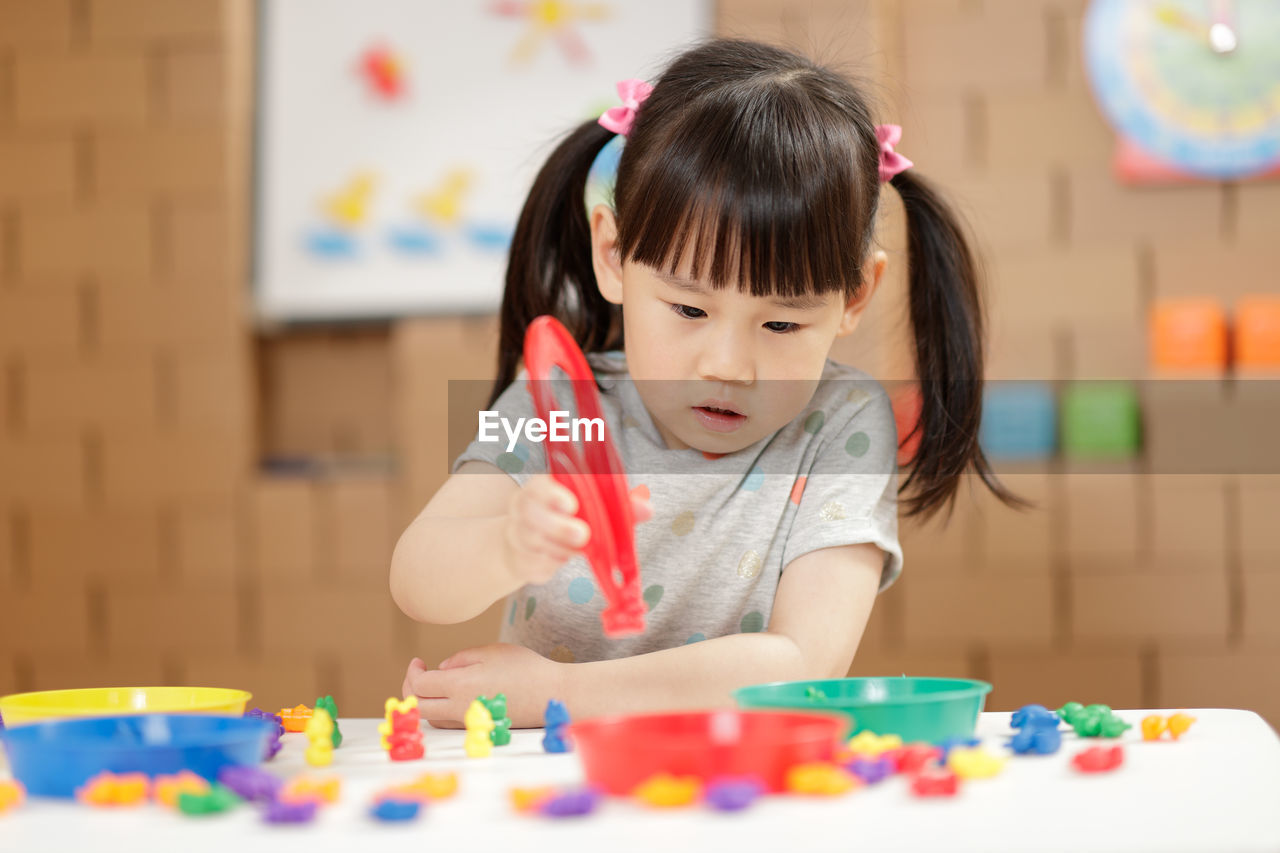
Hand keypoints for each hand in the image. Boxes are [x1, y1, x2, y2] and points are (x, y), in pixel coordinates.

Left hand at [401, 643, 568, 728]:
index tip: (419, 661)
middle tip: (418, 673)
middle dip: (411, 689)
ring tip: (431, 684)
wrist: (552, 694)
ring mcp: (469, 721)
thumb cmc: (524, 668)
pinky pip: (448, 723)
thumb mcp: (490, 651)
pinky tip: (448, 697)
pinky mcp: (479, 727)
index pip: (419, 685)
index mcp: (459, 686)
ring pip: (432, 718)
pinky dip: (439, 711)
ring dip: (424, 701)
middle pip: (419, 706)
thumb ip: (460, 659)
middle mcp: (460, 708)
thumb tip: (441, 669)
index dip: (413, 672)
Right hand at [502, 475, 651, 584]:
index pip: (541, 484)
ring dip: (560, 548)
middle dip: (558, 526)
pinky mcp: (520, 559)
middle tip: (582, 535)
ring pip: (535, 541)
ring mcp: (518, 533)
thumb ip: (619, 505)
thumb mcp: (592, 507)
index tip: (571, 504)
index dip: (553, 493)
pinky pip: (535, 564)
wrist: (527, 544)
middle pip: (532, 513)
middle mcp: (524, 506)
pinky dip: (551, 564)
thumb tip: (647, 508)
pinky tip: (559, 558)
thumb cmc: (566, 518)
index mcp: (543, 486)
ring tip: (577, 548)